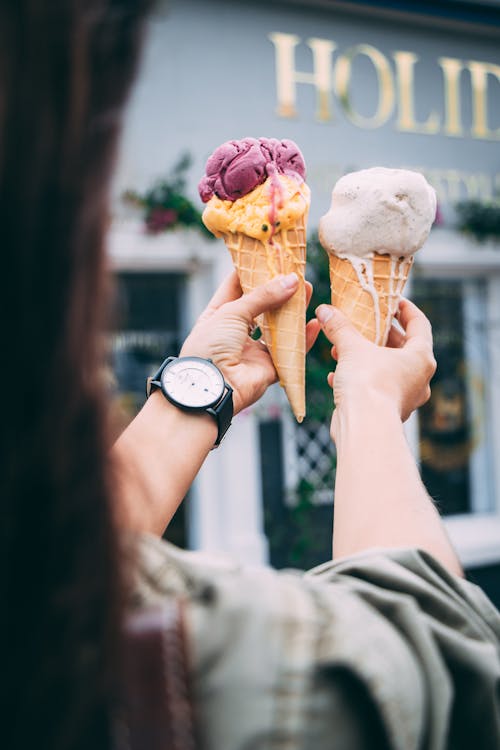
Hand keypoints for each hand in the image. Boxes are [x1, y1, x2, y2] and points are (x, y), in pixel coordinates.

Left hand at [180, 271, 319, 413]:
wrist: (212, 387)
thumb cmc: (210, 346)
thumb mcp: (231, 312)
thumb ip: (263, 296)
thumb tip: (291, 281)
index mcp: (218, 315)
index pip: (236, 287)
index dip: (252, 271)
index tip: (269, 256)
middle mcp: (235, 332)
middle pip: (262, 306)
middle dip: (278, 289)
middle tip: (295, 272)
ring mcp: (253, 350)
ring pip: (279, 327)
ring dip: (293, 311)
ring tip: (308, 290)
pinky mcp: (269, 368)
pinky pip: (290, 351)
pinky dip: (303, 339)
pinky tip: (314, 323)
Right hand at [315, 298, 435, 437]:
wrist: (364, 427)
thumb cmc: (368, 384)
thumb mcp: (352, 347)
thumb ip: (340, 327)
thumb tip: (325, 310)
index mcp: (421, 358)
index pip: (420, 324)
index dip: (406, 310)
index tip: (394, 301)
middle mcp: (419, 379)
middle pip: (404, 348)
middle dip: (381, 335)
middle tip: (365, 323)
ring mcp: (405, 397)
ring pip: (387, 369)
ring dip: (366, 357)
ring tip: (344, 348)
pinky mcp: (388, 412)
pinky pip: (376, 389)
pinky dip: (359, 380)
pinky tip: (338, 376)